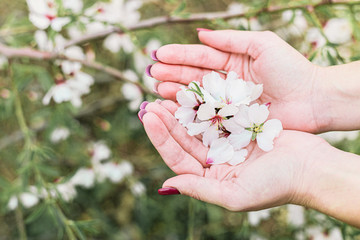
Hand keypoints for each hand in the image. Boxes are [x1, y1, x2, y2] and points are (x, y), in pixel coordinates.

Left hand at [141, 100, 330, 210]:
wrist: (311, 168)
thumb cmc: (276, 186)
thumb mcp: (235, 195)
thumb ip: (199, 190)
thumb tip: (166, 185)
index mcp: (210, 179)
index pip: (178, 158)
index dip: (161, 139)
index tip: (148, 118)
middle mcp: (215, 162)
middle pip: (184, 140)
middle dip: (166, 122)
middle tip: (150, 104)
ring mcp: (227, 144)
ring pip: (197, 126)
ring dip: (181, 111)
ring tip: (164, 95)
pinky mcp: (239, 129)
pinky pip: (216, 114)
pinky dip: (203, 104)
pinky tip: (191, 92)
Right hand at [150, 30, 329, 132]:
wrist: (313, 100)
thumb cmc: (291, 69)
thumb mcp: (262, 44)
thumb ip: (231, 40)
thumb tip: (200, 34)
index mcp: (233, 61)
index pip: (202, 57)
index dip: (180, 55)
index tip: (159, 54)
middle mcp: (227, 82)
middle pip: (195, 76)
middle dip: (173, 73)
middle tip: (152, 73)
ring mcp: (228, 102)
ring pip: (198, 96)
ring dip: (177, 92)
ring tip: (158, 88)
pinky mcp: (232, 120)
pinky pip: (208, 115)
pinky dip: (190, 112)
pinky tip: (174, 108)